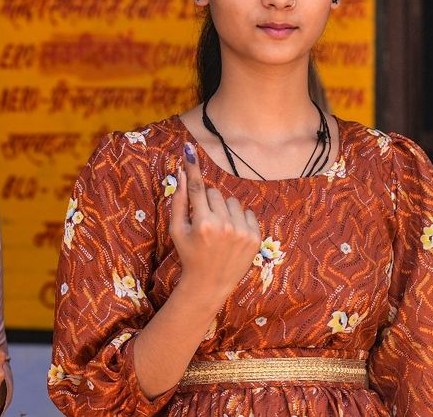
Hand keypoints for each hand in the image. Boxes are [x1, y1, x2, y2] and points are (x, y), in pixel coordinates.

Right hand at [170, 142, 261, 298]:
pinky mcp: (255, 237)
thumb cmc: (189, 254)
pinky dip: (239, 219)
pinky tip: (232, 235)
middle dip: (207, 202)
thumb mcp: (177, 230)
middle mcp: (224, 226)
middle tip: (204, 221)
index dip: (192, 167)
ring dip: (224, 210)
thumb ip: (178, 201)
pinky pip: (247, 212)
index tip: (189, 148)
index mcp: (202, 223)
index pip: (197, 187)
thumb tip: (182, 174)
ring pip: (232, 201)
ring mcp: (242, 232)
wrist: (210, 283)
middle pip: (214, 193)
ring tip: (219, 230)